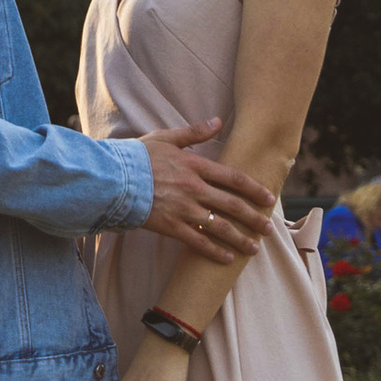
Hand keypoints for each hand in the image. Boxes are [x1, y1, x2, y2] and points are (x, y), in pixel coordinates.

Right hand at [138, 123, 273, 265]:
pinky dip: (215, 251)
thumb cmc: (137, 157)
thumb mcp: (165, 138)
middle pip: (233, 205)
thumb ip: (194, 132)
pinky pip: (198, 242)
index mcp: (195, 166)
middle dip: (254, 218)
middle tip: (269, 228)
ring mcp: (183, 210)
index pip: (233, 178)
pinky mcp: (170, 227)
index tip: (269, 199)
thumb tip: (217, 122)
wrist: (111, 179)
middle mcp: (194, 189)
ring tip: (255, 248)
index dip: (254, 189)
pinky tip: (228, 258)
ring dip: (240, 238)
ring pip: (220, 227)